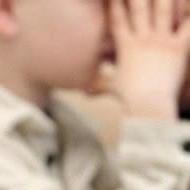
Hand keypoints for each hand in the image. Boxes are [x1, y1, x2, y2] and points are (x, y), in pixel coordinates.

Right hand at [110, 0, 189, 121]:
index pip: (117, 20)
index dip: (114, 4)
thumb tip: (83, 91)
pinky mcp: (179, 47)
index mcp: (126, 47)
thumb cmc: (129, 99)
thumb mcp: (112, 88)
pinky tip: (188, 3)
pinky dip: (189, 12)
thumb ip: (99, 84)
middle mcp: (143, 40)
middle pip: (138, 8)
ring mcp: (161, 41)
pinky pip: (188, 25)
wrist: (147, 105)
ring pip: (163, 9)